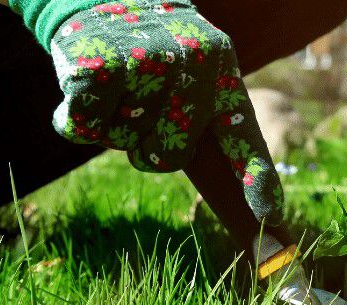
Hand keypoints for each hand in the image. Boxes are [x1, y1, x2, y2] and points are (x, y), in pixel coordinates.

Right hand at [47, 1, 281, 224]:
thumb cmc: (153, 51)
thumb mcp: (194, 71)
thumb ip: (205, 123)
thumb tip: (225, 196)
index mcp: (222, 74)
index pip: (242, 136)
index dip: (256, 177)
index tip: (271, 212)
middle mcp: (191, 67)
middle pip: (169, 157)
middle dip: (147, 148)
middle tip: (140, 107)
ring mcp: (146, 64)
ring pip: (123, 142)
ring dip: (111, 124)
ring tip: (117, 81)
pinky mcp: (100, 67)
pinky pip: (86, 127)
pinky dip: (76, 119)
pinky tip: (87, 81)